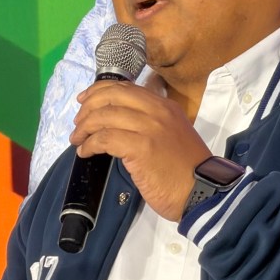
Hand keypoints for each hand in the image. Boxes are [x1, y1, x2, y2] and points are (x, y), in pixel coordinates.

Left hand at [70, 81, 210, 219]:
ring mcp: (150, 127)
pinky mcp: (141, 147)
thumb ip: (150, 124)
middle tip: (78, 124)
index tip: (84, 102)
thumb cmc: (186, 170)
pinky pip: (105, 138)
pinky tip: (85, 152)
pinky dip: (90, 144)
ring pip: (105, 116)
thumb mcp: (171, 135)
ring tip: (77, 140)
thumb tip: (119, 123)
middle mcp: (157, 111)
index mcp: (164, 105)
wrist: (202, 192)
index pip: (125, 87)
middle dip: (88, 107)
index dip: (99, 91)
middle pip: (111, 95)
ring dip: (84, 128)